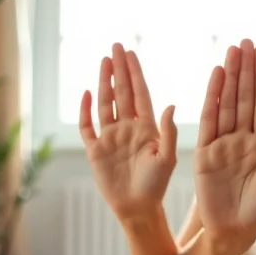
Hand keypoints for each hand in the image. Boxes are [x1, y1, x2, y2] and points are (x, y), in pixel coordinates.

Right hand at [79, 43, 177, 221]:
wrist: (138, 207)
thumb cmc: (156, 185)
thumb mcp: (167, 158)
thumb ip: (167, 132)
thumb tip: (170, 105)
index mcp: (147, 128)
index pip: (139, 94)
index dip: (134, 73)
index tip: (130, 53)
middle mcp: (128, 128)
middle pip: (121, 93)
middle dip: (118, 70)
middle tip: (115, 46)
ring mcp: (110, 137)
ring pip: (105, 104)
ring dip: (104, 83)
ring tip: (104, 61)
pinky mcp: (95, 150)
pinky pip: (87, 126)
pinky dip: (85, 110)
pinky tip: (87, 93)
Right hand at [194, 39, 255, 243]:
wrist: (234, 232)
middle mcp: (242, 138)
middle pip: (244, 96)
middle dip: (245, 69)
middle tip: (245, 42)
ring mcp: (223, 143)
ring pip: (227, 102)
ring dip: (230, 76)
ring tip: (231, 51)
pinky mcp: (205, 152)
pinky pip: (209, 120)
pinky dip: (211, 97)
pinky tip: (216, 76)